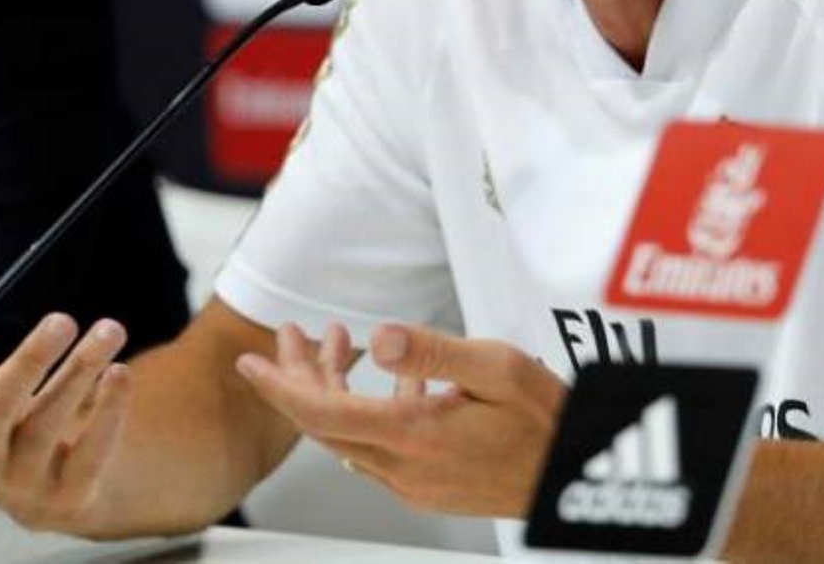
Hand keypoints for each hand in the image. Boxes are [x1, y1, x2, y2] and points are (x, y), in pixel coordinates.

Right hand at [0, 305, 130, 531]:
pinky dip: (107, 413)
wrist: (63, 489)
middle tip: (63, 319)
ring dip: (80, 372)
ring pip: (49, 426)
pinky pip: (89, 454)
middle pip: (1, 411)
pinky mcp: (71, 495)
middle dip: (30, 363)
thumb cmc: (11, 424)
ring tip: (109, 331)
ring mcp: (28, 480)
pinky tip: (120, 374)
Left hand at [237, 321, 566, 516]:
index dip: (279, 385)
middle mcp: (404, 466)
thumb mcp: (498, 367)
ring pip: (348, 435)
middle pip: (325, 424)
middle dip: (300, 375)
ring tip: (340, 343)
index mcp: (413, 434)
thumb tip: (381, 338)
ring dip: (334, 390)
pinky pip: (378, 448)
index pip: (321, 413)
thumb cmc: (546, 421)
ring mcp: (413, 481)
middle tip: (291, 337)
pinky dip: (366, 410)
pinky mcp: (428, 486)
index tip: (250, 363)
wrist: (573, 475)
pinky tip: (395, 380)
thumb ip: (433, 350)